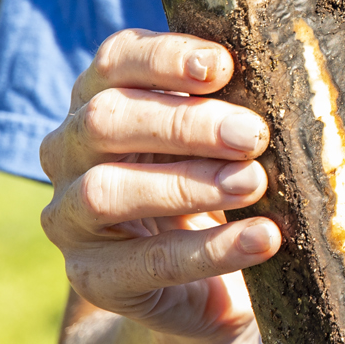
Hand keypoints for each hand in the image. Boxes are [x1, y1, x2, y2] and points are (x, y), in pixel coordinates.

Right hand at [39, 28, 280, 341]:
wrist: (207, 284)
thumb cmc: (216, 186)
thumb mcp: (219, 141)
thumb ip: (229, 107)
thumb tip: (276, 78)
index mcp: (97, 99)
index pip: (115, 62)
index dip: (165, 59)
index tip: (223, 66)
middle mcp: (68, 151)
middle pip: (106, 121)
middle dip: (184, 124)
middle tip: (253, 135)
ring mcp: (70, 218)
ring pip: (106, 191)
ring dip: (188, 184)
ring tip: (254, 184)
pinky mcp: (93, 276)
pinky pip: (147, 263)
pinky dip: (211, 249)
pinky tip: (262, 237)